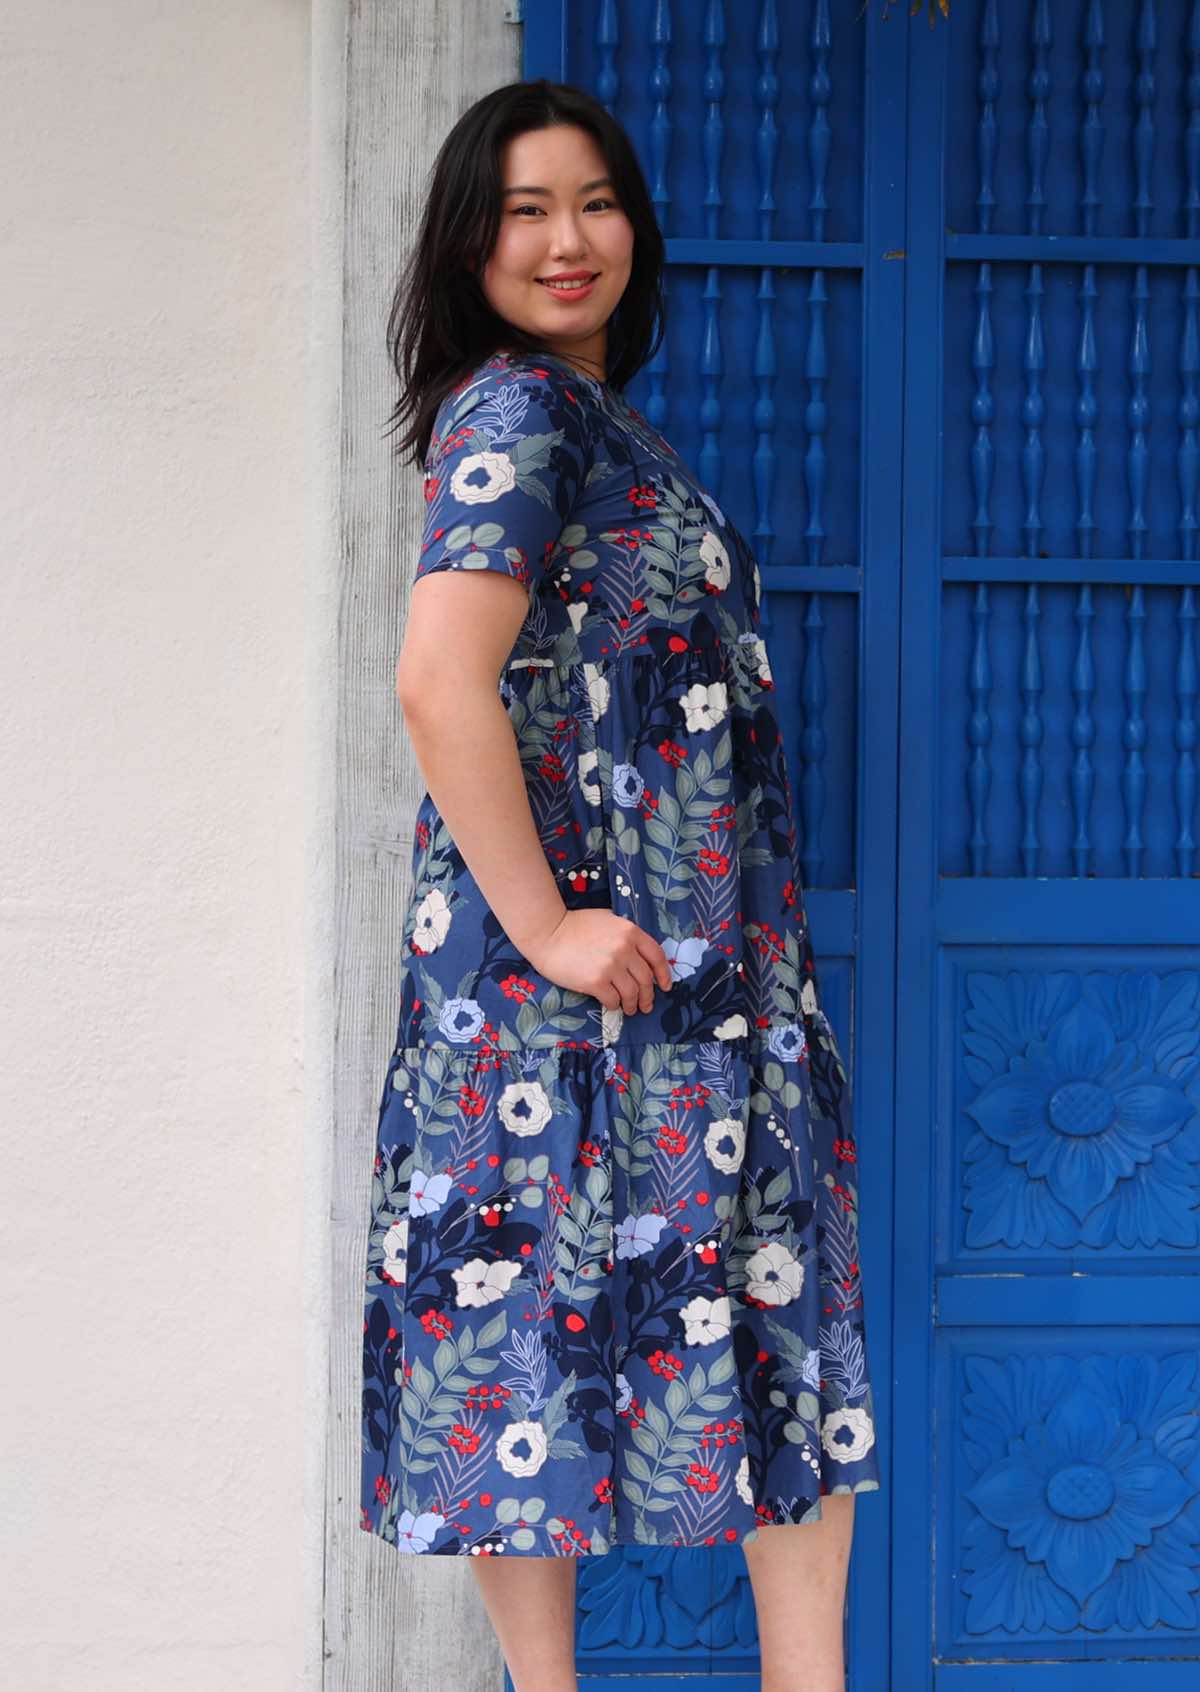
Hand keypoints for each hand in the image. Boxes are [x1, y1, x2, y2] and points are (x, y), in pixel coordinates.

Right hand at [523, 908, 672, 1015]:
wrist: (547, 932)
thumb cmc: (574, 925)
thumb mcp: (607, 920)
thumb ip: (625, 935)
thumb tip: (640, 956)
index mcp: (630, 932)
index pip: (657, 956)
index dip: (664, 974)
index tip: (665, 986)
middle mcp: (624, 949)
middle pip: (646, 979)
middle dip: (648, 996)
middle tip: (645, 1005)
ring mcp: (611, 966)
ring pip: (632, 993)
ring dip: (633, 1004)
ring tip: (630, 1009)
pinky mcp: (596, 981)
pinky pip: (613, 1000)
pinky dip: (615, 1005)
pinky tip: (611, 1004)